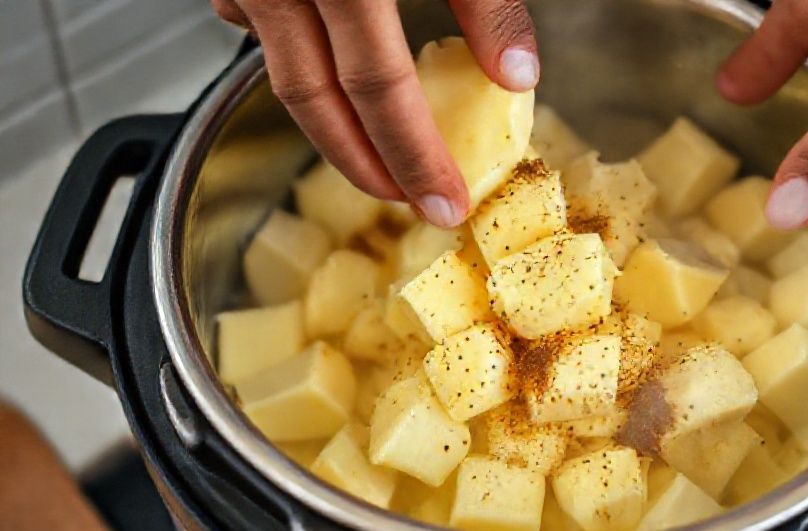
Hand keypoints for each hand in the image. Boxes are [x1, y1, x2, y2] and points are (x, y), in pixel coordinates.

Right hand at [210, 0, 538, 227]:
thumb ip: (484, 1)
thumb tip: (515, 75)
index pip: (381, 92)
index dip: (415, 157)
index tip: (447, 203)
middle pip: (317, 105)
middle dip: (366, 166)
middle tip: (407, 203)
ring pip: (284, 76)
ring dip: (333, 129)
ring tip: (378, 160)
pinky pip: (261, 29)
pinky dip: (299, 59)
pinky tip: (330, 72)